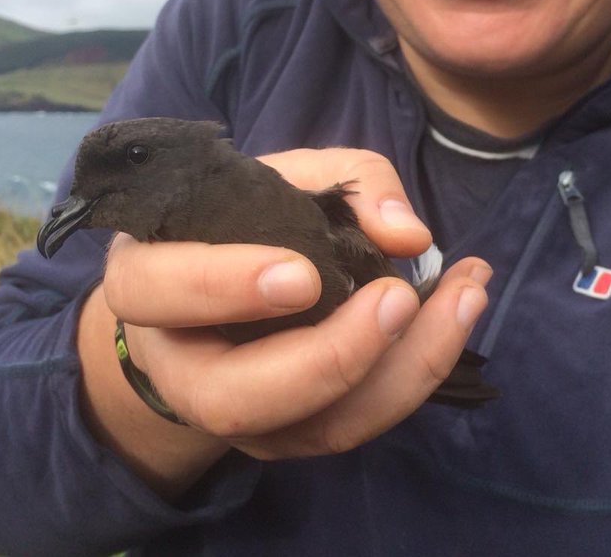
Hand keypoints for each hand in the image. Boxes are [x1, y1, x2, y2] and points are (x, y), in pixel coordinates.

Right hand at [94, 147, 490, 463]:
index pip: (155, 292)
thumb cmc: (244, 221)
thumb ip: (347, 181)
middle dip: (325, 357)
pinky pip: (352, 426)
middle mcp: (179, 365)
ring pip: (307, 428)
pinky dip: (415, 374)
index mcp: (148, 281)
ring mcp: (234, 414)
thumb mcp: (286, 175)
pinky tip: (458, 311)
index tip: (303, 272)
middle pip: (231, 398)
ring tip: (462, 298)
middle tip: (398, 298)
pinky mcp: (288, 436)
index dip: (221, 286)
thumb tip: (405, 232)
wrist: (231, 284)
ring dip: (397, 371)